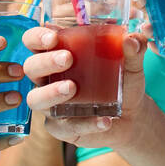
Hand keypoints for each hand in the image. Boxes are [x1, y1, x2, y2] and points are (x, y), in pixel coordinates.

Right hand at [20, 24, 148, 148]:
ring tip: (72, 87)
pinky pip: (64, 127)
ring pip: (35, 99)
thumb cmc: (121, 81)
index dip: (37, 37)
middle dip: (46, 61)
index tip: (53, 38)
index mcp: (57, 54)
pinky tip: (104, 120)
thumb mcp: (131, 64)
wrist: (132, 115)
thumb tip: (132, 40)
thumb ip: (133, 49)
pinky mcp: (60, 128)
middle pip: (31, 67)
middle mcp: (48, 78)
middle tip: (67, 58)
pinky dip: (85, 123)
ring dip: (51, 92)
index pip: (34, 41)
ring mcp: (51, 104)